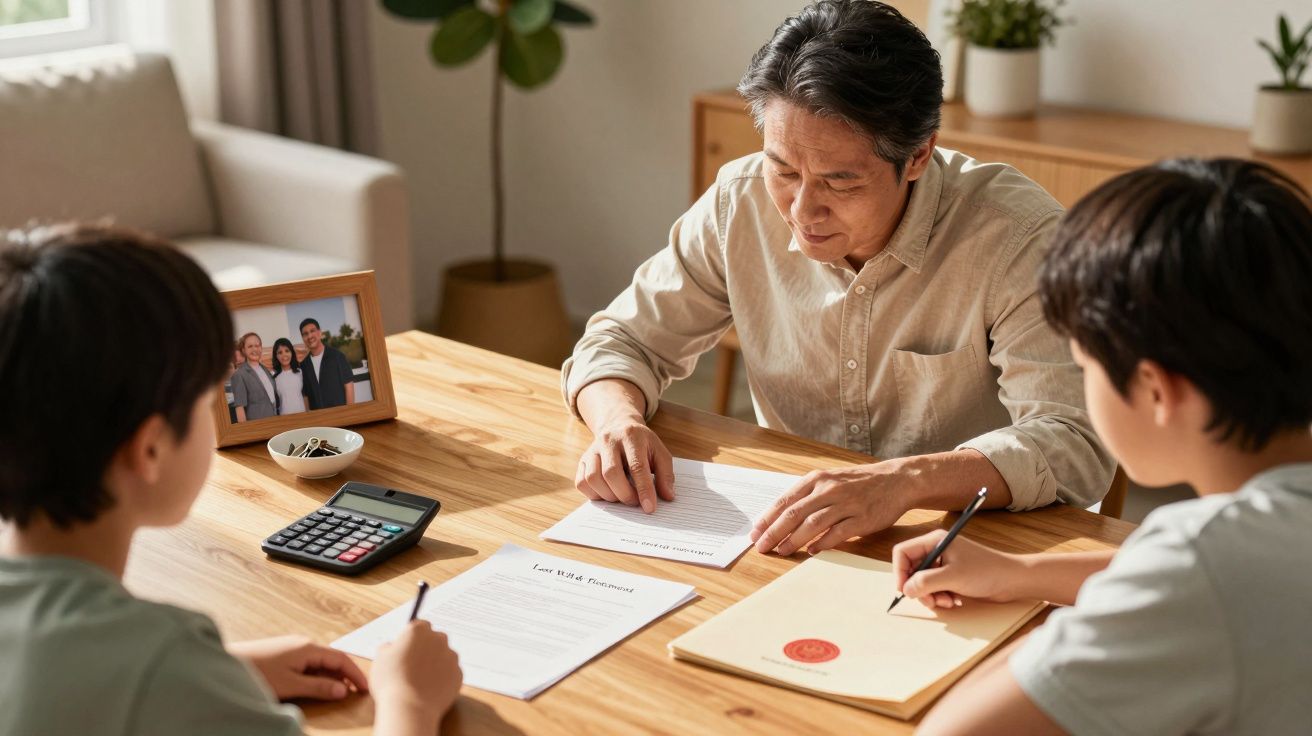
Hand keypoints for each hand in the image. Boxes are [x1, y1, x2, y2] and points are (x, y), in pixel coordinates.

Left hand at [228, 635, 367, 701]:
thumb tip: (343, 690)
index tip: (365, 688)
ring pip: (319, 662)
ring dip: (330, 676)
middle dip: (345, 675)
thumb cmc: (256, 672)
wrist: (226, 665)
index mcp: (308, 647)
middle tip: (354, 692)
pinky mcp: (282, 654)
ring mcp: (291, 648)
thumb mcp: (291, 685)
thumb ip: (319, 687)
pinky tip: (314, 686)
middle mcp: (302, 643)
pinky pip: (307, 663)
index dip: (356, 674)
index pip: (341, 659)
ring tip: (336, 692)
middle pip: (332, 659)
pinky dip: (316, 675)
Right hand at [371, 620, 462, 727]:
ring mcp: (451, 657)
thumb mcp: (380, 659)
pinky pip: (451, 673)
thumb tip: (393, 647)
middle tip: (414, 664)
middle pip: (435, 639)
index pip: (420, 625)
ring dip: (436, 663)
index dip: (413, 637)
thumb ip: (389, 648)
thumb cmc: (391, 682)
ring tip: (421, 680)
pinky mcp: (459, 674)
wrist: (409, 707)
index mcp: (418, 631)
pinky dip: (444, 679)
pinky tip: (431, 689)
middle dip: (427, 648)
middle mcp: (438, 639)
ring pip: (445, 656)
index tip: (408, 647)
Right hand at [575, 419, 674, 512]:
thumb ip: (666, 474)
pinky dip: (594, 494)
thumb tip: (668, 496)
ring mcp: (592, 450)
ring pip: (593, 478)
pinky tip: (607, 493)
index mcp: (632, 436)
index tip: (649, 507)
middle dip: (625, 494)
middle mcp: (609, 440)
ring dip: (609, 496)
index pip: (637, 466)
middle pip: (611, 473)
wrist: (618, 426)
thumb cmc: (642, 444)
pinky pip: (581, 482)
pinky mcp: (582, 460)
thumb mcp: (660, 452)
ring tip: (621, 496)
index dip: (644, 489)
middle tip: (635, 502)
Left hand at [750, 463, 911, 555]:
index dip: (768, 518)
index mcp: (817, 479)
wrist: (895, 480)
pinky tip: (812, 551)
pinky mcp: (863, 518)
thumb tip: (779, 517)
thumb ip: (807, 496)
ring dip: (794, 539)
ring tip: (782, 551)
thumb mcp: (829, 480)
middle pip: (795, 513)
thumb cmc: (857, 483)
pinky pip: (838, 532)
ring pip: (813, 523)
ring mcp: (846, 503)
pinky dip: (823, 542)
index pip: (785, 500)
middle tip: (761, 546)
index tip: (754, 533)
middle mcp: (829, 489)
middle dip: (774, 532)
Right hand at [892, 530, 1020, 608]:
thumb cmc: (987, 571)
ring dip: (931, 595)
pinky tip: (954, 601)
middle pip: (912, 569)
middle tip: (930, 602)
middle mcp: (937, 549)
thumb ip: (926, 582)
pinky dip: (941, 596)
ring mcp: (945, 563)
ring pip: (923, 581)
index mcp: (935, 541)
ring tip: (946, 602)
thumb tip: (906, 589)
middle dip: (919, 588)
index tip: (905, 590)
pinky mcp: (952, 575)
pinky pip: (935, 587)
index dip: (900, 572)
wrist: (1013, 580)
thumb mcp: (953, 577)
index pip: (903, 552)